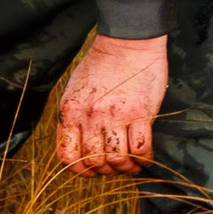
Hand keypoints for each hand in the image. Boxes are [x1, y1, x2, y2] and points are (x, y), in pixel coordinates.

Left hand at [57, 33, 166, 176]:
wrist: (128, 42)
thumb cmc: (102, 64)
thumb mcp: (76, 89)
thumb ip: (74, 116)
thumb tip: (78, 144)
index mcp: (71, 111)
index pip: (67, 156)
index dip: (80, 170)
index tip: (92, 170)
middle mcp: (90, 117)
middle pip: (95, 162)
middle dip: (106, 171)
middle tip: (116, 166)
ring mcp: (115, 116)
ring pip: (118, 160)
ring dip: (126, 168)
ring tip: (131, 164)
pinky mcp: (140, 114)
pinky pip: (141, 149)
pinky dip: (144, 160)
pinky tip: (144, 157)